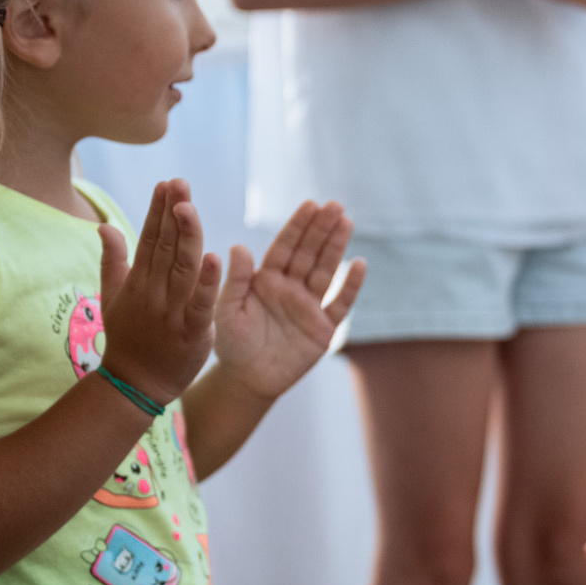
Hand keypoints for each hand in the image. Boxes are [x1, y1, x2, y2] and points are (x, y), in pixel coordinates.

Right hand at [96, 177, 221, 404]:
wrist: (134, 385)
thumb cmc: (128, 338)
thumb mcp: (112, 296)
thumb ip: (112, 260)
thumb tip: (104, 224)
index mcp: (139, 281)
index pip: (149, 238)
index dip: (157, 210)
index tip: (166, 183)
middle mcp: (154, 292)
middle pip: (166, 246)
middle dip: (173, 212)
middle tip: (180, 183)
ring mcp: (172, 311)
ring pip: (182, 268)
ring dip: (188, 236)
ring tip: (190, 207)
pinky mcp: (192, 332)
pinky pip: (200, 303)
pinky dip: (207, 282)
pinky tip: (213, 257)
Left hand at [212, 198, 364, 398]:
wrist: (247, 379)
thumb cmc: (233, 343)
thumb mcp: (226, 310)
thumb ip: (235, 280)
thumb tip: (239, 246)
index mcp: (266, 279)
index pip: (285, 247)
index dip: (298, 226)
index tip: (310, 205)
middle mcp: (290, 287)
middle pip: (309, 253)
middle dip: (322, 229)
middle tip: (335, 205)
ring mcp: (309, 306)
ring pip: (326, 271)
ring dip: (336, 247)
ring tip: (347, 222)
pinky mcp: (323, 328)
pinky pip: (340, 304)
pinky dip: (350, 285)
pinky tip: (359, 264)